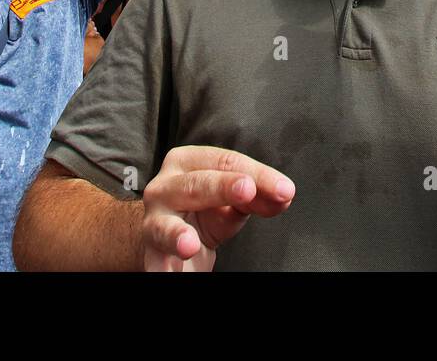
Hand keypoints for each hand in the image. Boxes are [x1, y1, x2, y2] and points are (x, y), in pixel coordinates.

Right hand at [141, 146, 293, 271]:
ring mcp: (154, 220)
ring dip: (177, 235)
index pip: (225, 162)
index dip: (257, 174)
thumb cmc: (204, 211)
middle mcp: (166, 186)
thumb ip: (258, 197)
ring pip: (165, 226)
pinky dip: (162, 269)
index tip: (284, 190)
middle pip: (197, 184)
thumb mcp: (233, 201)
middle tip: (248, 191)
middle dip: (223, 187)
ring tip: (189, 244)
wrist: (171, 240)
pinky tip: (170, 273)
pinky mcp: (152, 252)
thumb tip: (284, 195)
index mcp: (188, 162)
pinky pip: (157, 260)